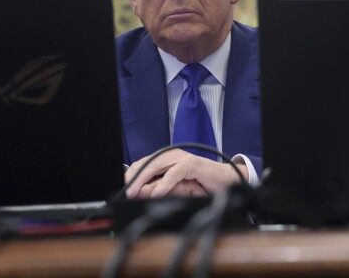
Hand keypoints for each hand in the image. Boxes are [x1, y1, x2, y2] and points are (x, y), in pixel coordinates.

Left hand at [124, 149, 247, 198]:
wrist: (225, 181)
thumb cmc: (201, 183)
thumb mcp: (176, 186)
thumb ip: (160, 187)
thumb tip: (140, 193)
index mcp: (166, 158)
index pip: (143, 164)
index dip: (131, 175)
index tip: (123, 187)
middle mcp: (172, 155)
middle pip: (147, 164)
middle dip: (133, 177)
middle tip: (125, 191)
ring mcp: (182, 158)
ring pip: (157, 166)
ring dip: (144, 180)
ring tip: (134, 192)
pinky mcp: (192, 164)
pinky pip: (174, 174)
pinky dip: (164, 184)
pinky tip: (157, 193)